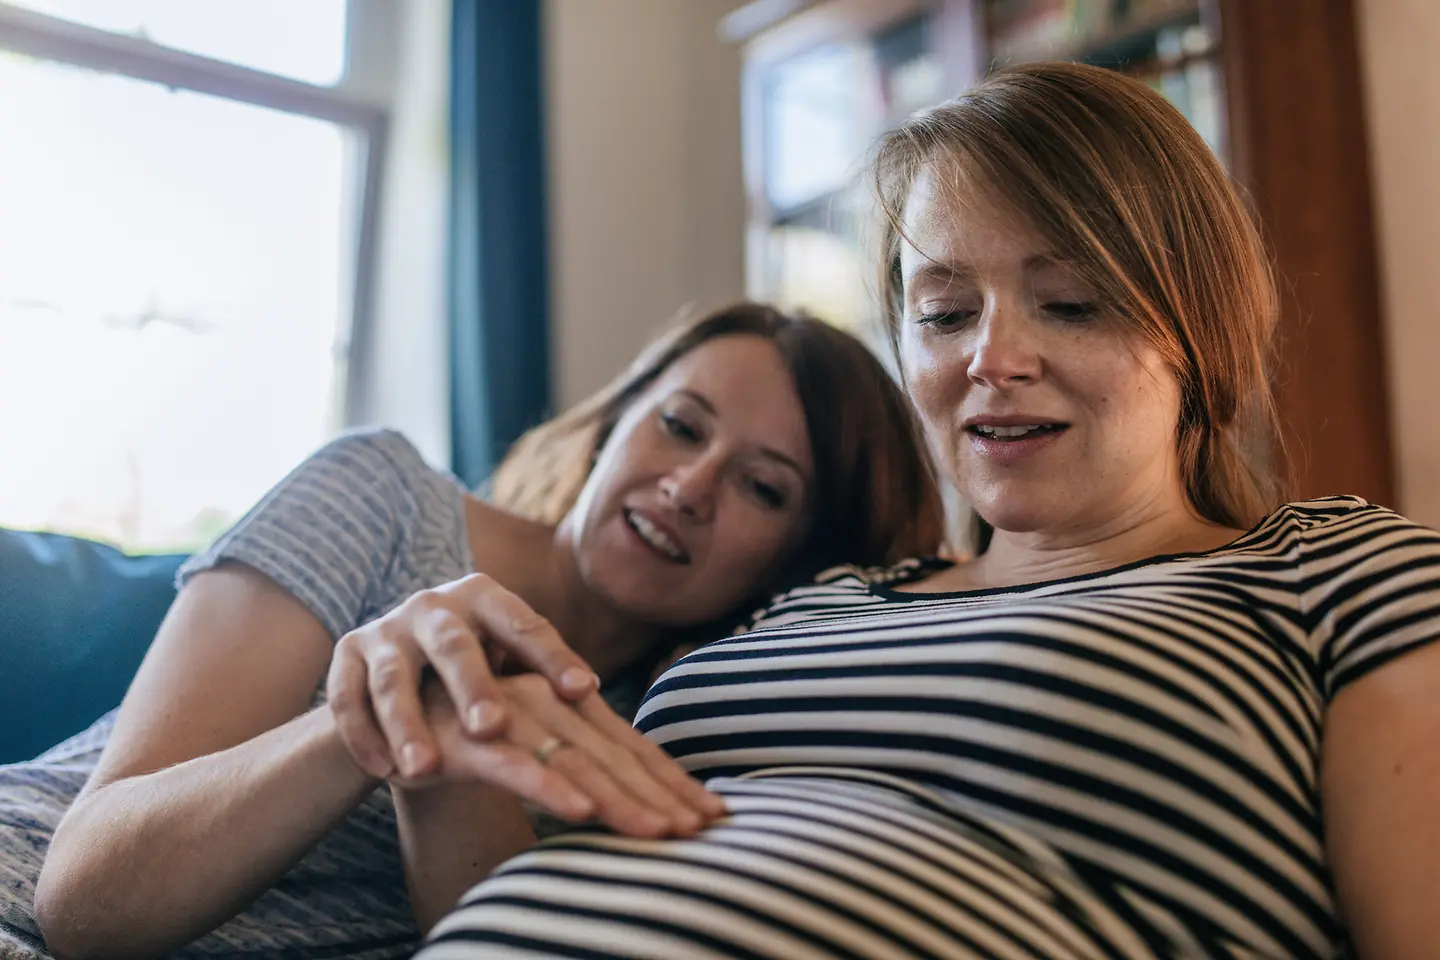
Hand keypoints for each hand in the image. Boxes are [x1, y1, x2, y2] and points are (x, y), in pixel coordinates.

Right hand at [327, 574, 597, 779]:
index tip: (583, 691)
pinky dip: (361, 733)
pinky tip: (379, 770)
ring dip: (407, 724)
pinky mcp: (347, 654)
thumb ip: (541, 671)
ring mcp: (387, 629)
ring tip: (422, 770)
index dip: (552, 657)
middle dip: (472, 687)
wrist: (403, 660)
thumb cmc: (477, 665)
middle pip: (453, 645)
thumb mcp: (508, 658)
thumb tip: (589, 693)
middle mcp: (434, 607)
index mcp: (484, 598)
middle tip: (491, 728)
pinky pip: (348, 696)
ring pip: (394, 677)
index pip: (523, 624)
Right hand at [404, 674, 726, 836]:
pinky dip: (542, 785)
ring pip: (563, 753)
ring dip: (605, 794)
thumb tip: (651, 787)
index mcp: (559, 685)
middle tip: (693, 830)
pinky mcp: (452, 729)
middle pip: (605, 747)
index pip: (625, 737)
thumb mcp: (527, 728)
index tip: (711, 814)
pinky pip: (501, 762)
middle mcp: (535, 688)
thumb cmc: (466, 719)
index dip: (667, 776)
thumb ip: (578, 746)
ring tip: (643, 827)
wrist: (374, 699)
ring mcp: (497, 706)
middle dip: (652, 792)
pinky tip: (575, 808)